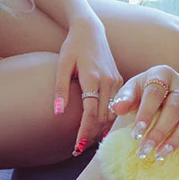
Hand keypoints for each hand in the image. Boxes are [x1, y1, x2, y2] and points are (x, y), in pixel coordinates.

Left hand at [55, 18, 122, 154]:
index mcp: (93, 77)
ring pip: (113, 113)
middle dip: (92, 135)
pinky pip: (117, 105)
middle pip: (103, 117)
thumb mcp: (62, 65)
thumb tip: (58, 113)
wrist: (91, 30)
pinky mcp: (120, 81)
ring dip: (101, 129)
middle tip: (79, 149)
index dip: (84, 132)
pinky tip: (99, 126)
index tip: (76, 147)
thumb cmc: (73, 46)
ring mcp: (117, 81)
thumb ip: (61, 89)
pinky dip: (109, 118)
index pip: (90, 113)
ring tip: (88, 141)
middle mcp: (108, 81)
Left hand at [108, 65, 178, 161]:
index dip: (145, 114)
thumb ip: (124, 99)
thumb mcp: (131, 93)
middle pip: (173, 108)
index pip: (154, 94)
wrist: (162, 95)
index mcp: (161, 74)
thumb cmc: (143, 95)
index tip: (135, 135)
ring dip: (176, 138)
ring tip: (161, 154)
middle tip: (145, 150)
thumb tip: (117, 108)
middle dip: (159, 131)